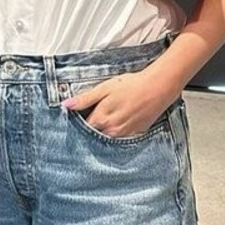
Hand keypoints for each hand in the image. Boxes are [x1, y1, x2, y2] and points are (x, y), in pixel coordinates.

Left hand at [62, 67, 179, 137]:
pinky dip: (116, 133)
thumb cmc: (132, 85)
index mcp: (102, 119)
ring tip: (107, 119)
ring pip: (107, 138)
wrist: (157, 88)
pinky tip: (119, 122)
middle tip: (90, 119)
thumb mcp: (104, 88)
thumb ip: (85, 99)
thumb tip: (66, 105)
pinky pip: (120, 139)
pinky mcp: (135, 135)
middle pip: (93, 136)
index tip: (75, 118)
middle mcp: (112, 131)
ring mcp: (124, 135)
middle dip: (89, 131)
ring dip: (102, 133)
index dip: (77, 123)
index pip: (82, 128)